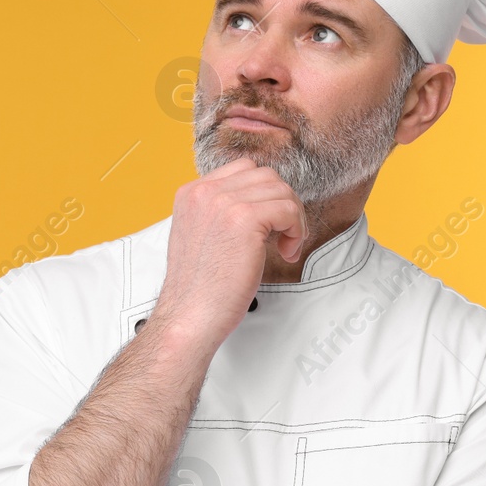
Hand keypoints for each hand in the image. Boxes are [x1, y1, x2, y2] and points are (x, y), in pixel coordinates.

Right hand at [152, 159, 304, 349]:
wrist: (190, 316)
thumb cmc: (199, 288)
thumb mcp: (201, 235)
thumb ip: (220, 212)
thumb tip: (259, 202)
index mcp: (191, 193)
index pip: (243, 170)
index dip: (263, 196)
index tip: (266, 225)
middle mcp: (204, 192)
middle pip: (266, 176)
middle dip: (282, 204)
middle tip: (282, 236)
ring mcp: (223, 202)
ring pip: (281, 190)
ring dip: (292, 218)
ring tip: (285, 246)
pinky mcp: (244, 218)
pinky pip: (288, 209)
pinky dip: (296, 231)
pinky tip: (286, 252)